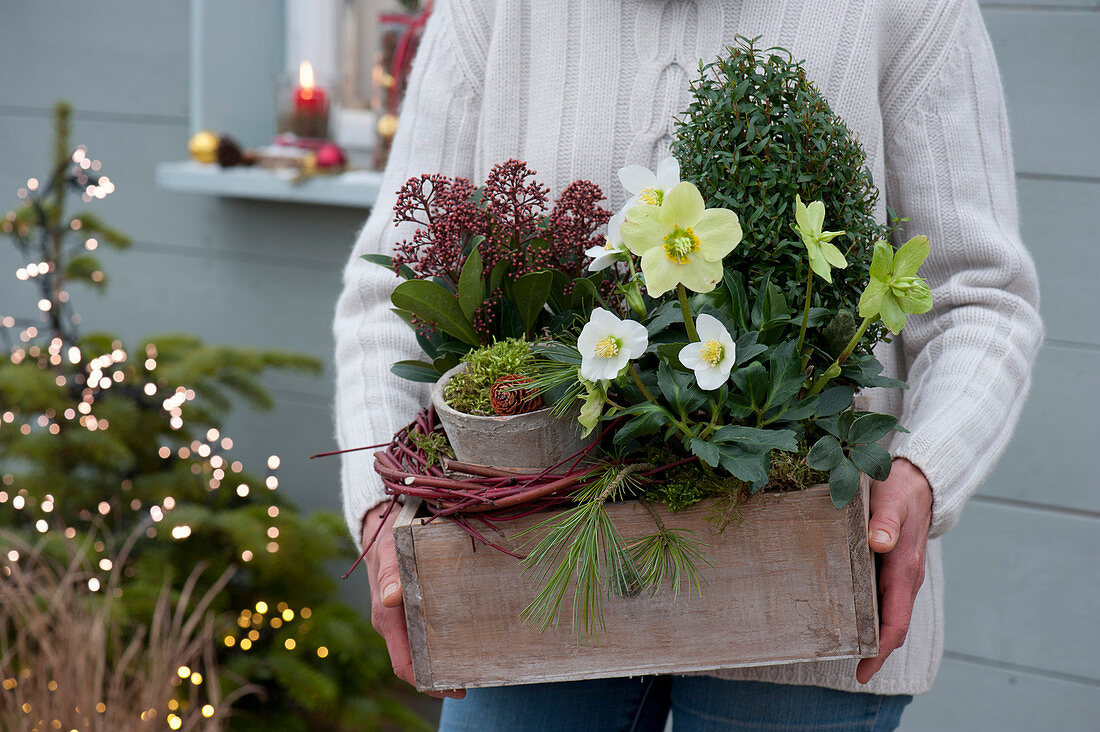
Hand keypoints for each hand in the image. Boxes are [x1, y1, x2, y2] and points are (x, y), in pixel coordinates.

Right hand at [362, 503, 465, 699]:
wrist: (380, 522)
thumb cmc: (386, 537)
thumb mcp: (390, 551)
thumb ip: (390, 573)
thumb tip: (391, 597)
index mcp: (386, 617)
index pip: (405, 663)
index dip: (428, 682)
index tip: (456, 689)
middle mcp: (394, 622)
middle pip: (417, 660)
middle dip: (442, 673)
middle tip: (477, 677)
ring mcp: (403, 615)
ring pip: (423, 646)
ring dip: (445, 657)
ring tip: (478, 661)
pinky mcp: (412, 605)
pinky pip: (427, 628)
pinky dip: (444, 637)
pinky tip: (469, 634)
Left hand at [856, 458, 932, 683]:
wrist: (918, 481)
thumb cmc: (898, 490)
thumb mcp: (889, 501)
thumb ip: (884, 521)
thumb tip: (879, 543)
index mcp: (904, 569)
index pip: (895, 621)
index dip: (880, 650)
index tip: (862, 671)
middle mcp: (906, 578)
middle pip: (893, 625)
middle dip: (876, 651)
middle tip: (852, 670)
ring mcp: (903, 575)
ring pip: (890, 614)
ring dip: (875, 635)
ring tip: (849, 651)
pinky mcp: (896, 568)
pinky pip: (886, 600)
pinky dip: (874, 616)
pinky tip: (854, 617)